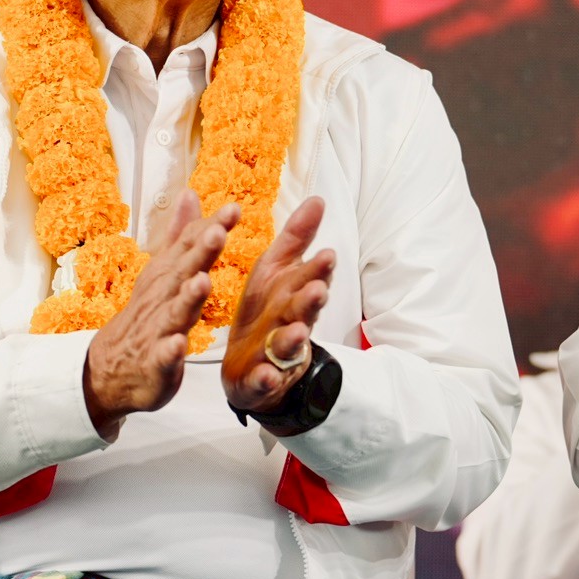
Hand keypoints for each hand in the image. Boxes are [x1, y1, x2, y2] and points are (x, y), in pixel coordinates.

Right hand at [83, 194, 233, 439]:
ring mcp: (158, 329)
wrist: (111, 366)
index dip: (211, 227)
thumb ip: (181, 235)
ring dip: (187, 297)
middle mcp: (163, 298)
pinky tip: (179, 344)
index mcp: (169, 276)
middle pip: (183, 272)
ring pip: (175, 311)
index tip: (234, 208)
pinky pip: (164, 356)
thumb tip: (190, 194)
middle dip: (200, 252)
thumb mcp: (163, 271)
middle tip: (218, 232)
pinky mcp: (156, 362)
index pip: (190, 246)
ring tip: (202, 281)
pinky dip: (171, 351)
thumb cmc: (146, 316)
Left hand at [222, 197, 336, 418]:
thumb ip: (297, 238)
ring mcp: (278, 352)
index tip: (327, 255)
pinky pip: (265, 380)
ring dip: (294, 338)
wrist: (251, 364)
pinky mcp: (261, 379)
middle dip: (312, 300)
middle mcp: (291, 321)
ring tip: (299, 332)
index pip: (308, 278)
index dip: (318, 269)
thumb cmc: (267, 311)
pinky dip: (267, 379)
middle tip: (319, 289)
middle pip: (304, 310)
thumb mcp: (277, 270)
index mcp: (292, 294)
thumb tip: (319, 198)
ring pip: (289, 345)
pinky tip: (267, 376)